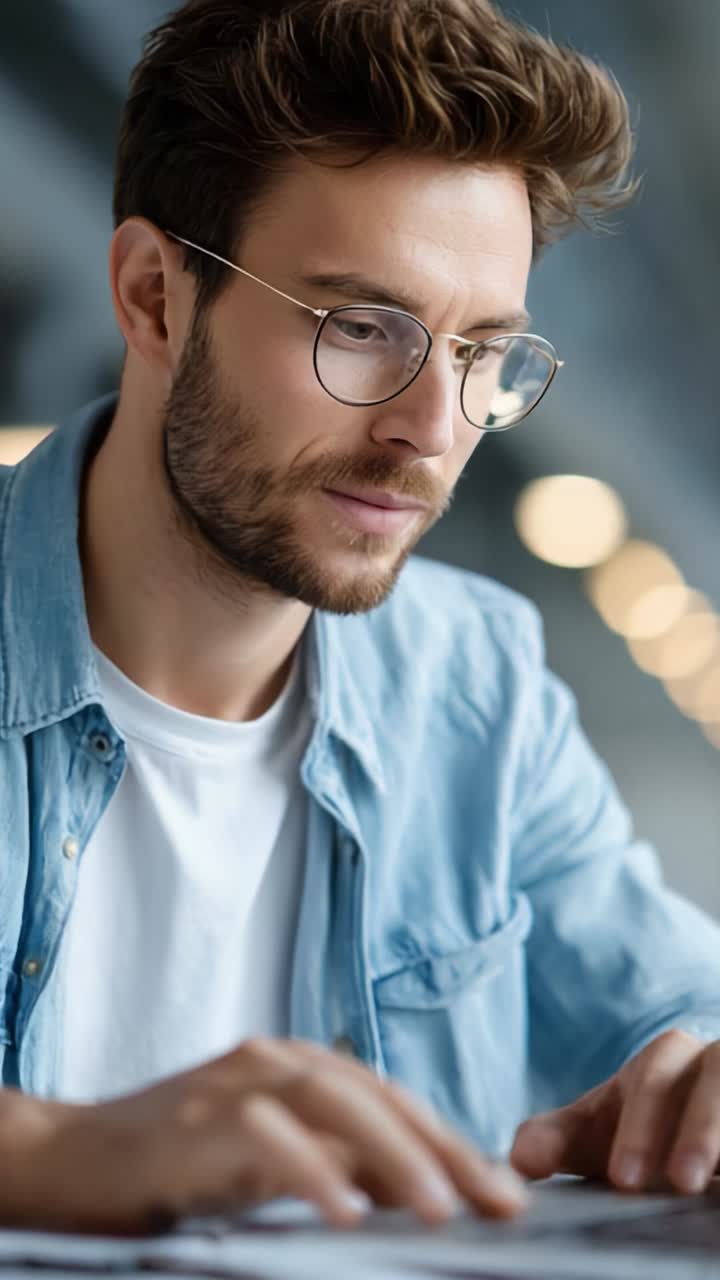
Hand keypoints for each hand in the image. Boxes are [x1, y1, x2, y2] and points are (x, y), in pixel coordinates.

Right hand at [0, 1037, 527, 1233]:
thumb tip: (416, 1187)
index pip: (391, 1100)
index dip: (451, 1141)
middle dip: (442, 1147)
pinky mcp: (196, 1120)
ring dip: (392, 1152)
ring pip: (331, 1101)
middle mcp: (274, 1060)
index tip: (503, 1190)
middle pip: (375, 1095)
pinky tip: (347, 1210)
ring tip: (440, 1208)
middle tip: (498, 1201)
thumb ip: (337, 1162)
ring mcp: (234, 1083)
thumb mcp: (272, 1161)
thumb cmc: (179, 1164)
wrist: (74, 1157)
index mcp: (299, 1066)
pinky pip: (264, 1137)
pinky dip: (309, 1169)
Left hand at [510, 1029, 719, 1194]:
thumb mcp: (603, 1131)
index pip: (651, 1080)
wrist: (697, 1127)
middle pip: (711, 1080)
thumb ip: (558, 1140)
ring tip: (707, 1184)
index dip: (639, 1129)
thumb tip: (519, 1160)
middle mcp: (713, 1063)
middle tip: (679, 1183)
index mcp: (665, 1061)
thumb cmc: (644, 1127)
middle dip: (697, 1131)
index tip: (623, 1181)